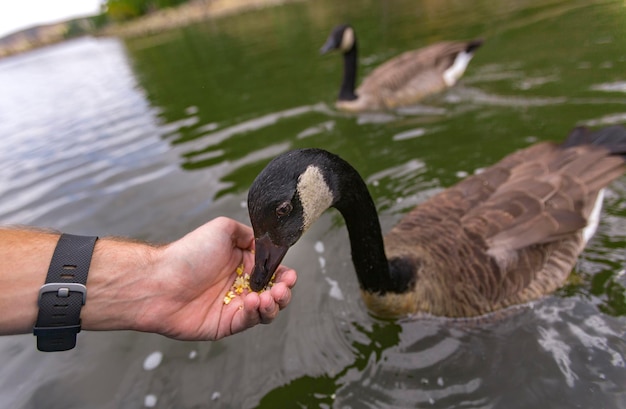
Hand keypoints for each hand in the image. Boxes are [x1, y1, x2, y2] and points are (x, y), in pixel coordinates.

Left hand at [135, 217, 296, 340]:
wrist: (161, 281)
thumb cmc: (189, 253)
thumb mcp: (222, 229)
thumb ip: (247, 234)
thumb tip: (263, 243)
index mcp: (241, 264)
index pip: (272, 272)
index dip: (284, 274)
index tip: (289, 274)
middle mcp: (239, 285)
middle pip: (273, 293)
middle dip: (283, 291)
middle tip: (282, 288)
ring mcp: (233, 306)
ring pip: (265, 310)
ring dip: (273, 304)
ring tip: (268, 297)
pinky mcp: (225, 325)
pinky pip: (249, 322)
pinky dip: (256, 313)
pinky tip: (251, 302)